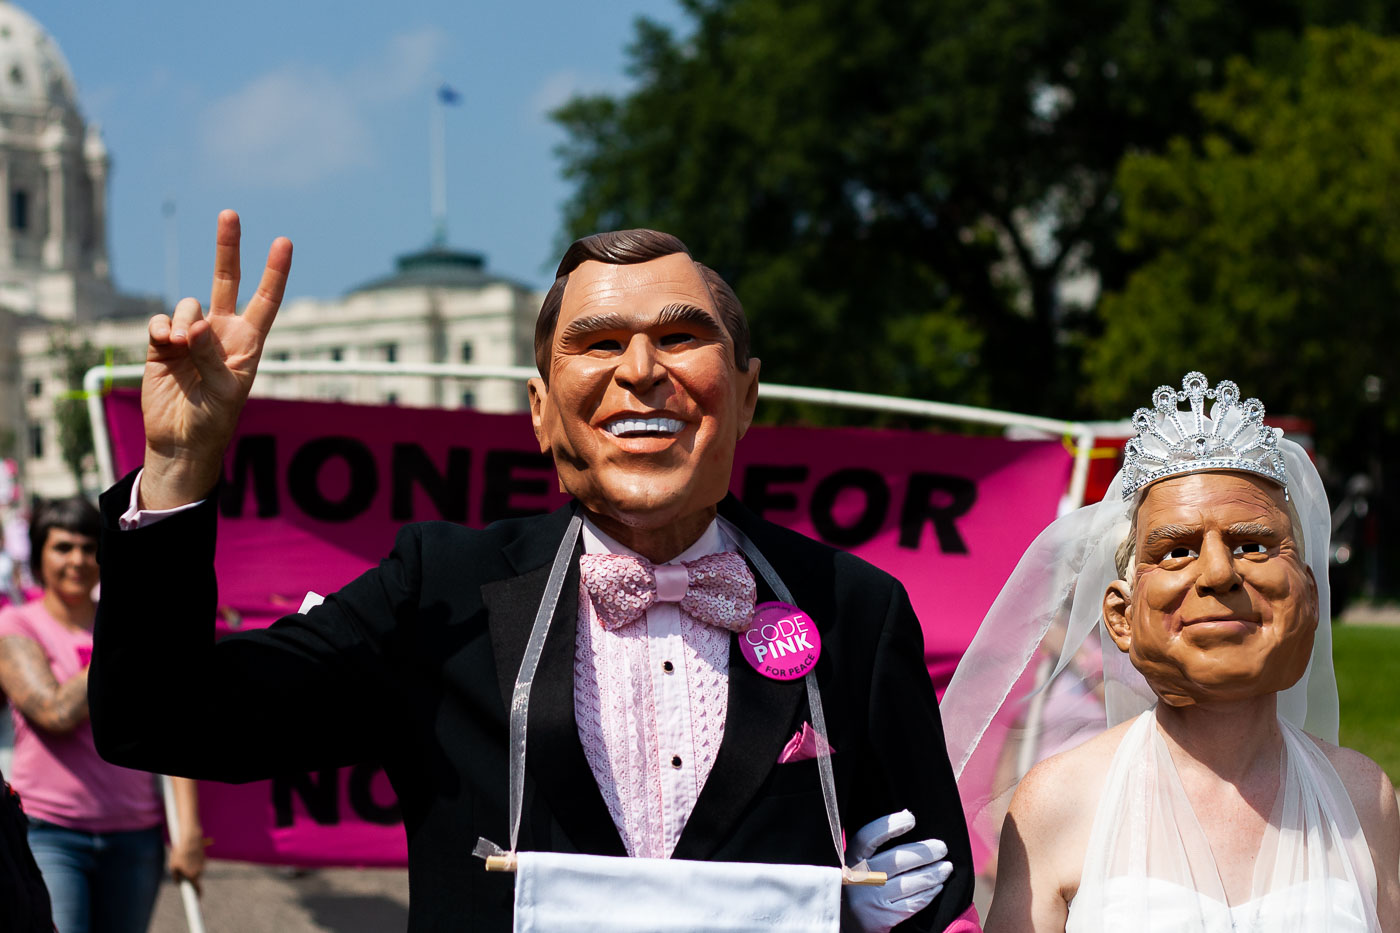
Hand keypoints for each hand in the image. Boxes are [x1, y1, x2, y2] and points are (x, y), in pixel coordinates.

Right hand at [140, 210, 291, 508]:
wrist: (181, 440)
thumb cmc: (213, 419)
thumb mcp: (222, 389)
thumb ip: (210, 353)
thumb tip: (193, 324)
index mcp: (249, 342)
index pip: (266, 300)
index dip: (275, 272)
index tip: (284, 241)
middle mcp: (222, 332)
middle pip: (226, 281)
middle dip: (227, 248)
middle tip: (230, 213)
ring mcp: (192, 336)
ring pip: (188, 304)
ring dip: (185, 320)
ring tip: (183, 346)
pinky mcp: (162, 344)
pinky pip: (161, 321)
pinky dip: (162, 328)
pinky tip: (165, 343)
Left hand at [168, 832, 206, 895]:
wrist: (191, 840)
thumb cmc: (180, 854)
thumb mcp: (173, 866)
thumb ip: (175, 876)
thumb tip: (178, 882)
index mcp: (192, 875)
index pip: (197, 888)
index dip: (198, 894)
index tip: (198, 899)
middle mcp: (200, 871)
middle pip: (195, 877)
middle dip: (190, 875)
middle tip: (181, 870)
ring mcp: (203, 864)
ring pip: (196, 869)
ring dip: (191, 867)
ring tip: (183, 858)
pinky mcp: (204, 857)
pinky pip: (198, 862)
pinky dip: (194, 860)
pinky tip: (188, 854)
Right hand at [844, 810, 952, 932]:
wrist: (846, 921)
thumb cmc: (857, 885)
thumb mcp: (855, 863)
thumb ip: (873, 845)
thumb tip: (907, 815)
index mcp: (849, 859)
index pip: (867, 838)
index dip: (889, 826)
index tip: (911, 819)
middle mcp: (858, 879)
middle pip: (896, 860)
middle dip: (924, 852)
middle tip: (941, 848)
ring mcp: (870, 900)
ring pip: (909, 883)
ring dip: (932, 874)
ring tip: (946, 867)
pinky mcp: (883, 918)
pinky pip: (912, 904)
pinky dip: (928, 893)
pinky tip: (936, 886)